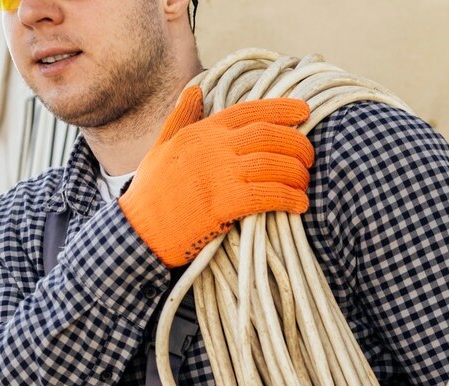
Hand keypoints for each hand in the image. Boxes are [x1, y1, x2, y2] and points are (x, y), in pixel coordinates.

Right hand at [119, 85, 313, 266]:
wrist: (139, 231)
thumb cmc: (151, 192)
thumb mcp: (162, 146)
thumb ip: (182, 117)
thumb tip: (195, 90)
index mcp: (203, 131)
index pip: (251, 110)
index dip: (283, 108)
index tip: (305, 111)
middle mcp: (214, 147)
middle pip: (270, 135)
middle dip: (298, 144)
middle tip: (309, 158)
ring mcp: (219, 175)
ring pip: (274, 164)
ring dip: (297, 174)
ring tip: (305, 184)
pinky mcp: (224, 204)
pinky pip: (268, 195)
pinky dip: (289, 198)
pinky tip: (299, 205)